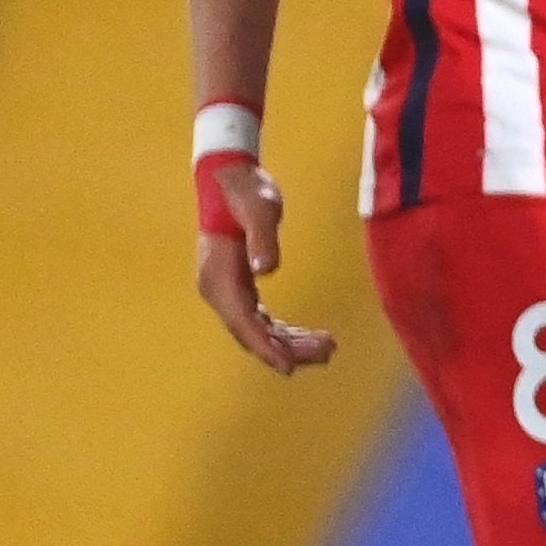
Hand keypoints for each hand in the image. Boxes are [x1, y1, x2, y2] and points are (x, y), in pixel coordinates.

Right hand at [191, 161, 334, 372]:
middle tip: (328, 352)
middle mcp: (218, 288)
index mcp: (220, 276)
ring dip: (289, 343)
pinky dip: (282, 331)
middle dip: (286, 349)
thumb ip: (263, 239)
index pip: (244, 322)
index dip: (266, 347)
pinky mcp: (238, 285)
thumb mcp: (261, 210)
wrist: (228, 178)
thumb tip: (266, 271)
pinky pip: (260, 319)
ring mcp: (226, 289)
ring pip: (257, 329)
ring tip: (328, 348)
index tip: (289, 367)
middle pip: (251, 333)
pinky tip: (308, 337)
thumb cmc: (246, 192)